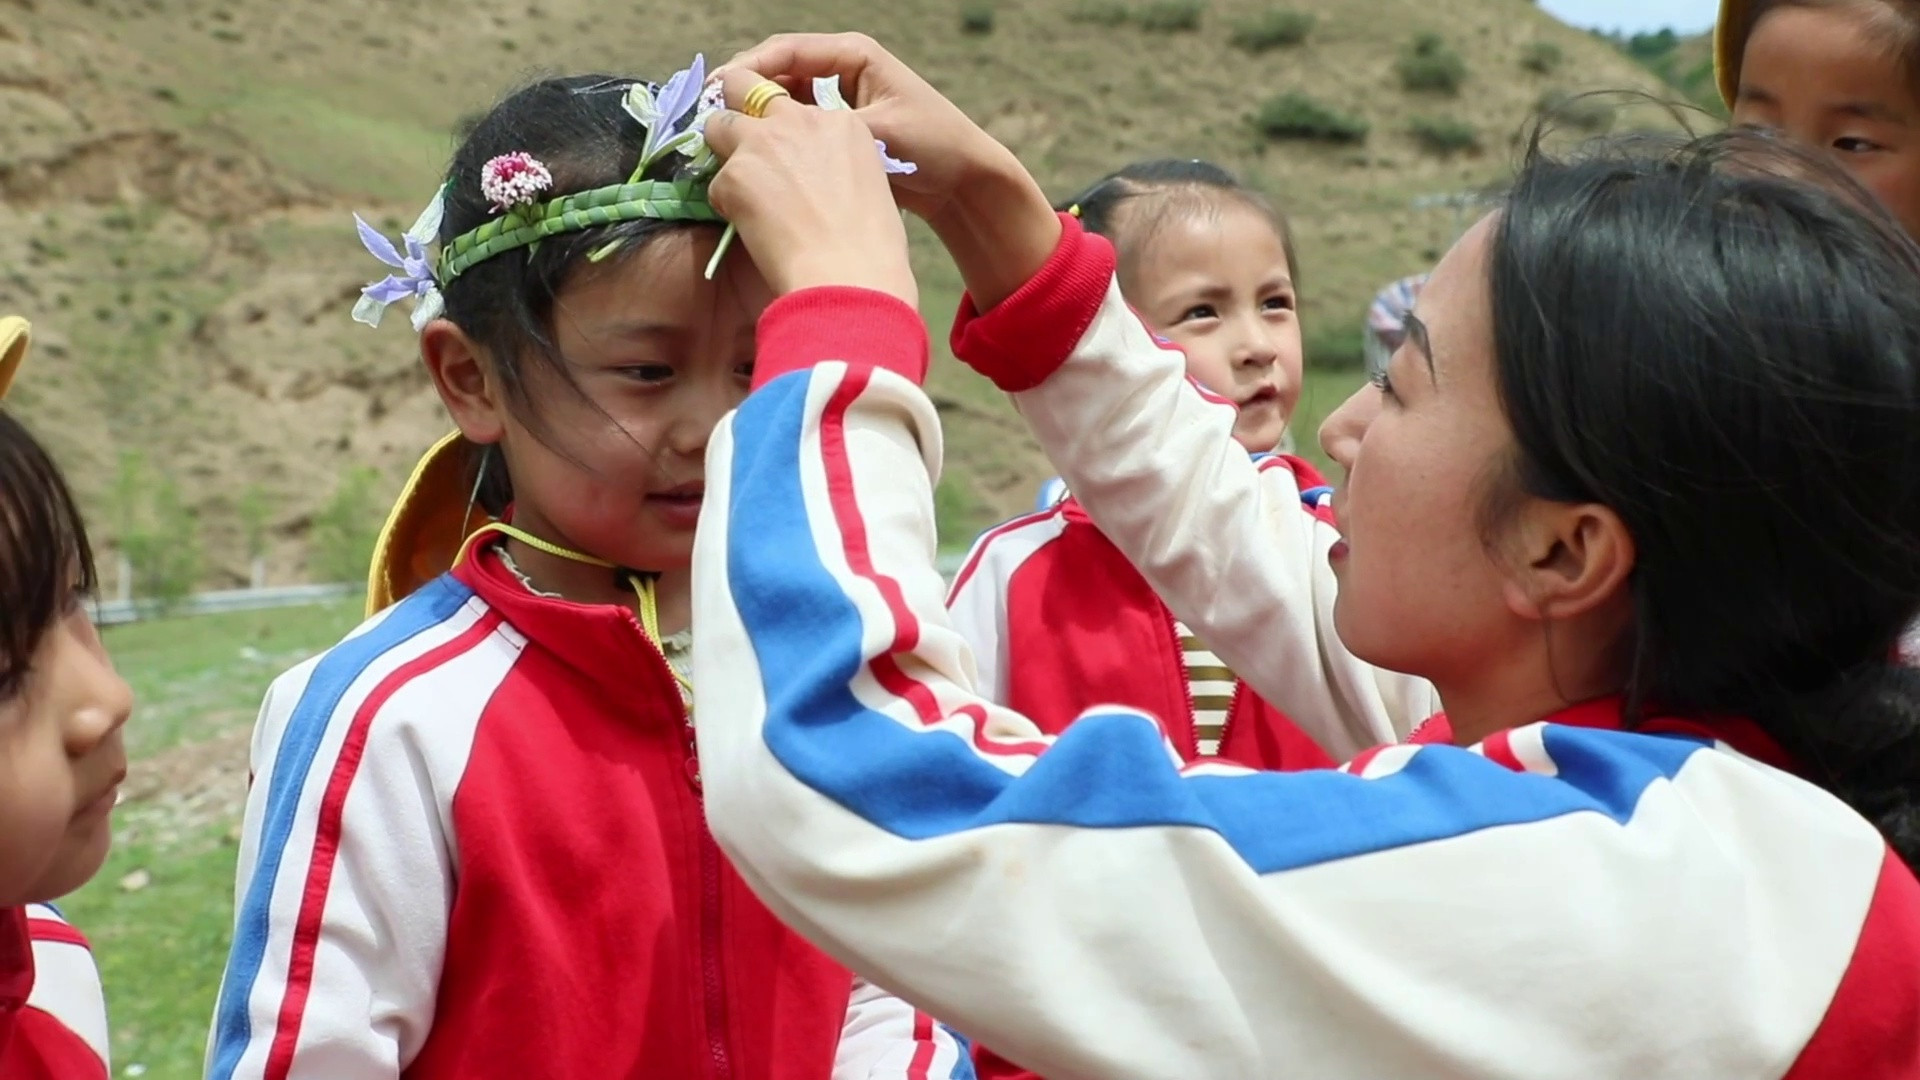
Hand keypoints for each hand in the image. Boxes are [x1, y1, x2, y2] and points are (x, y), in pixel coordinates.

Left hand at [703, 72, 917, 308]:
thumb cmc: (871, 247)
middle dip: (735, 106)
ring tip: (740, 191)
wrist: (851, 276)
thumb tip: (810, 175)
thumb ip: (834, 163)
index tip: (779, 147)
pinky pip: (715, 182)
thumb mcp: (868, 183)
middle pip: (744, 87)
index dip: (779, 123)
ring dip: (722, 151)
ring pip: (716, 124)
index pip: (792, 102)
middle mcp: (799, 120)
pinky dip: (725, 204)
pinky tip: (750, 230)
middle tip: (736, 142)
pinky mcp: (734, 174)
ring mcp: (763, 143)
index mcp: (839, 122)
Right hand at [715, 32, 1001, 222]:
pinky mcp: (838, 127)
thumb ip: (824, 129)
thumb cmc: (931, 147)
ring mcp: (839, 98)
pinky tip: (755, 157)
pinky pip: (796, 124)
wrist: (963, 183)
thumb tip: (773, 133)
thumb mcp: (877, 133)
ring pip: (783, 99)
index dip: (748, 69)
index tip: (717, 92)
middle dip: (744, 91)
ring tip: (725, 139)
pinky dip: (776, 136)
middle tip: (708, 116)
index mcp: (853, 55)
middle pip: (778, 70)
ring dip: (757, 115)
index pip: (786, 51)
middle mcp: (843, 68)